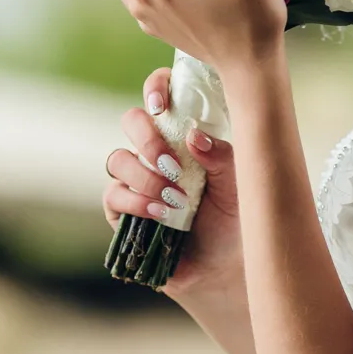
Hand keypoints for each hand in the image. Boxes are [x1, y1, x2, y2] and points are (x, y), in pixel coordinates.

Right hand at [102, 66, 242, 297]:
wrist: (226, 265)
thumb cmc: (236, 216)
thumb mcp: (239, 184)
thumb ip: (221, 156)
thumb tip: (193, 136)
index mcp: (184, 133)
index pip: (162, 94)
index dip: (156, 88)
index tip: (162, 105)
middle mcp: (156, 151)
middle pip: (131, 120)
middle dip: (147, 139)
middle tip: (172, 164)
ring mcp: (136, 179)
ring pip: (118, 159)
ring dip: (145, 177)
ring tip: (175, 198)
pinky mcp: (123, 211)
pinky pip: (114, 195)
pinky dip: (136, 202)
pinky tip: (161, 214)